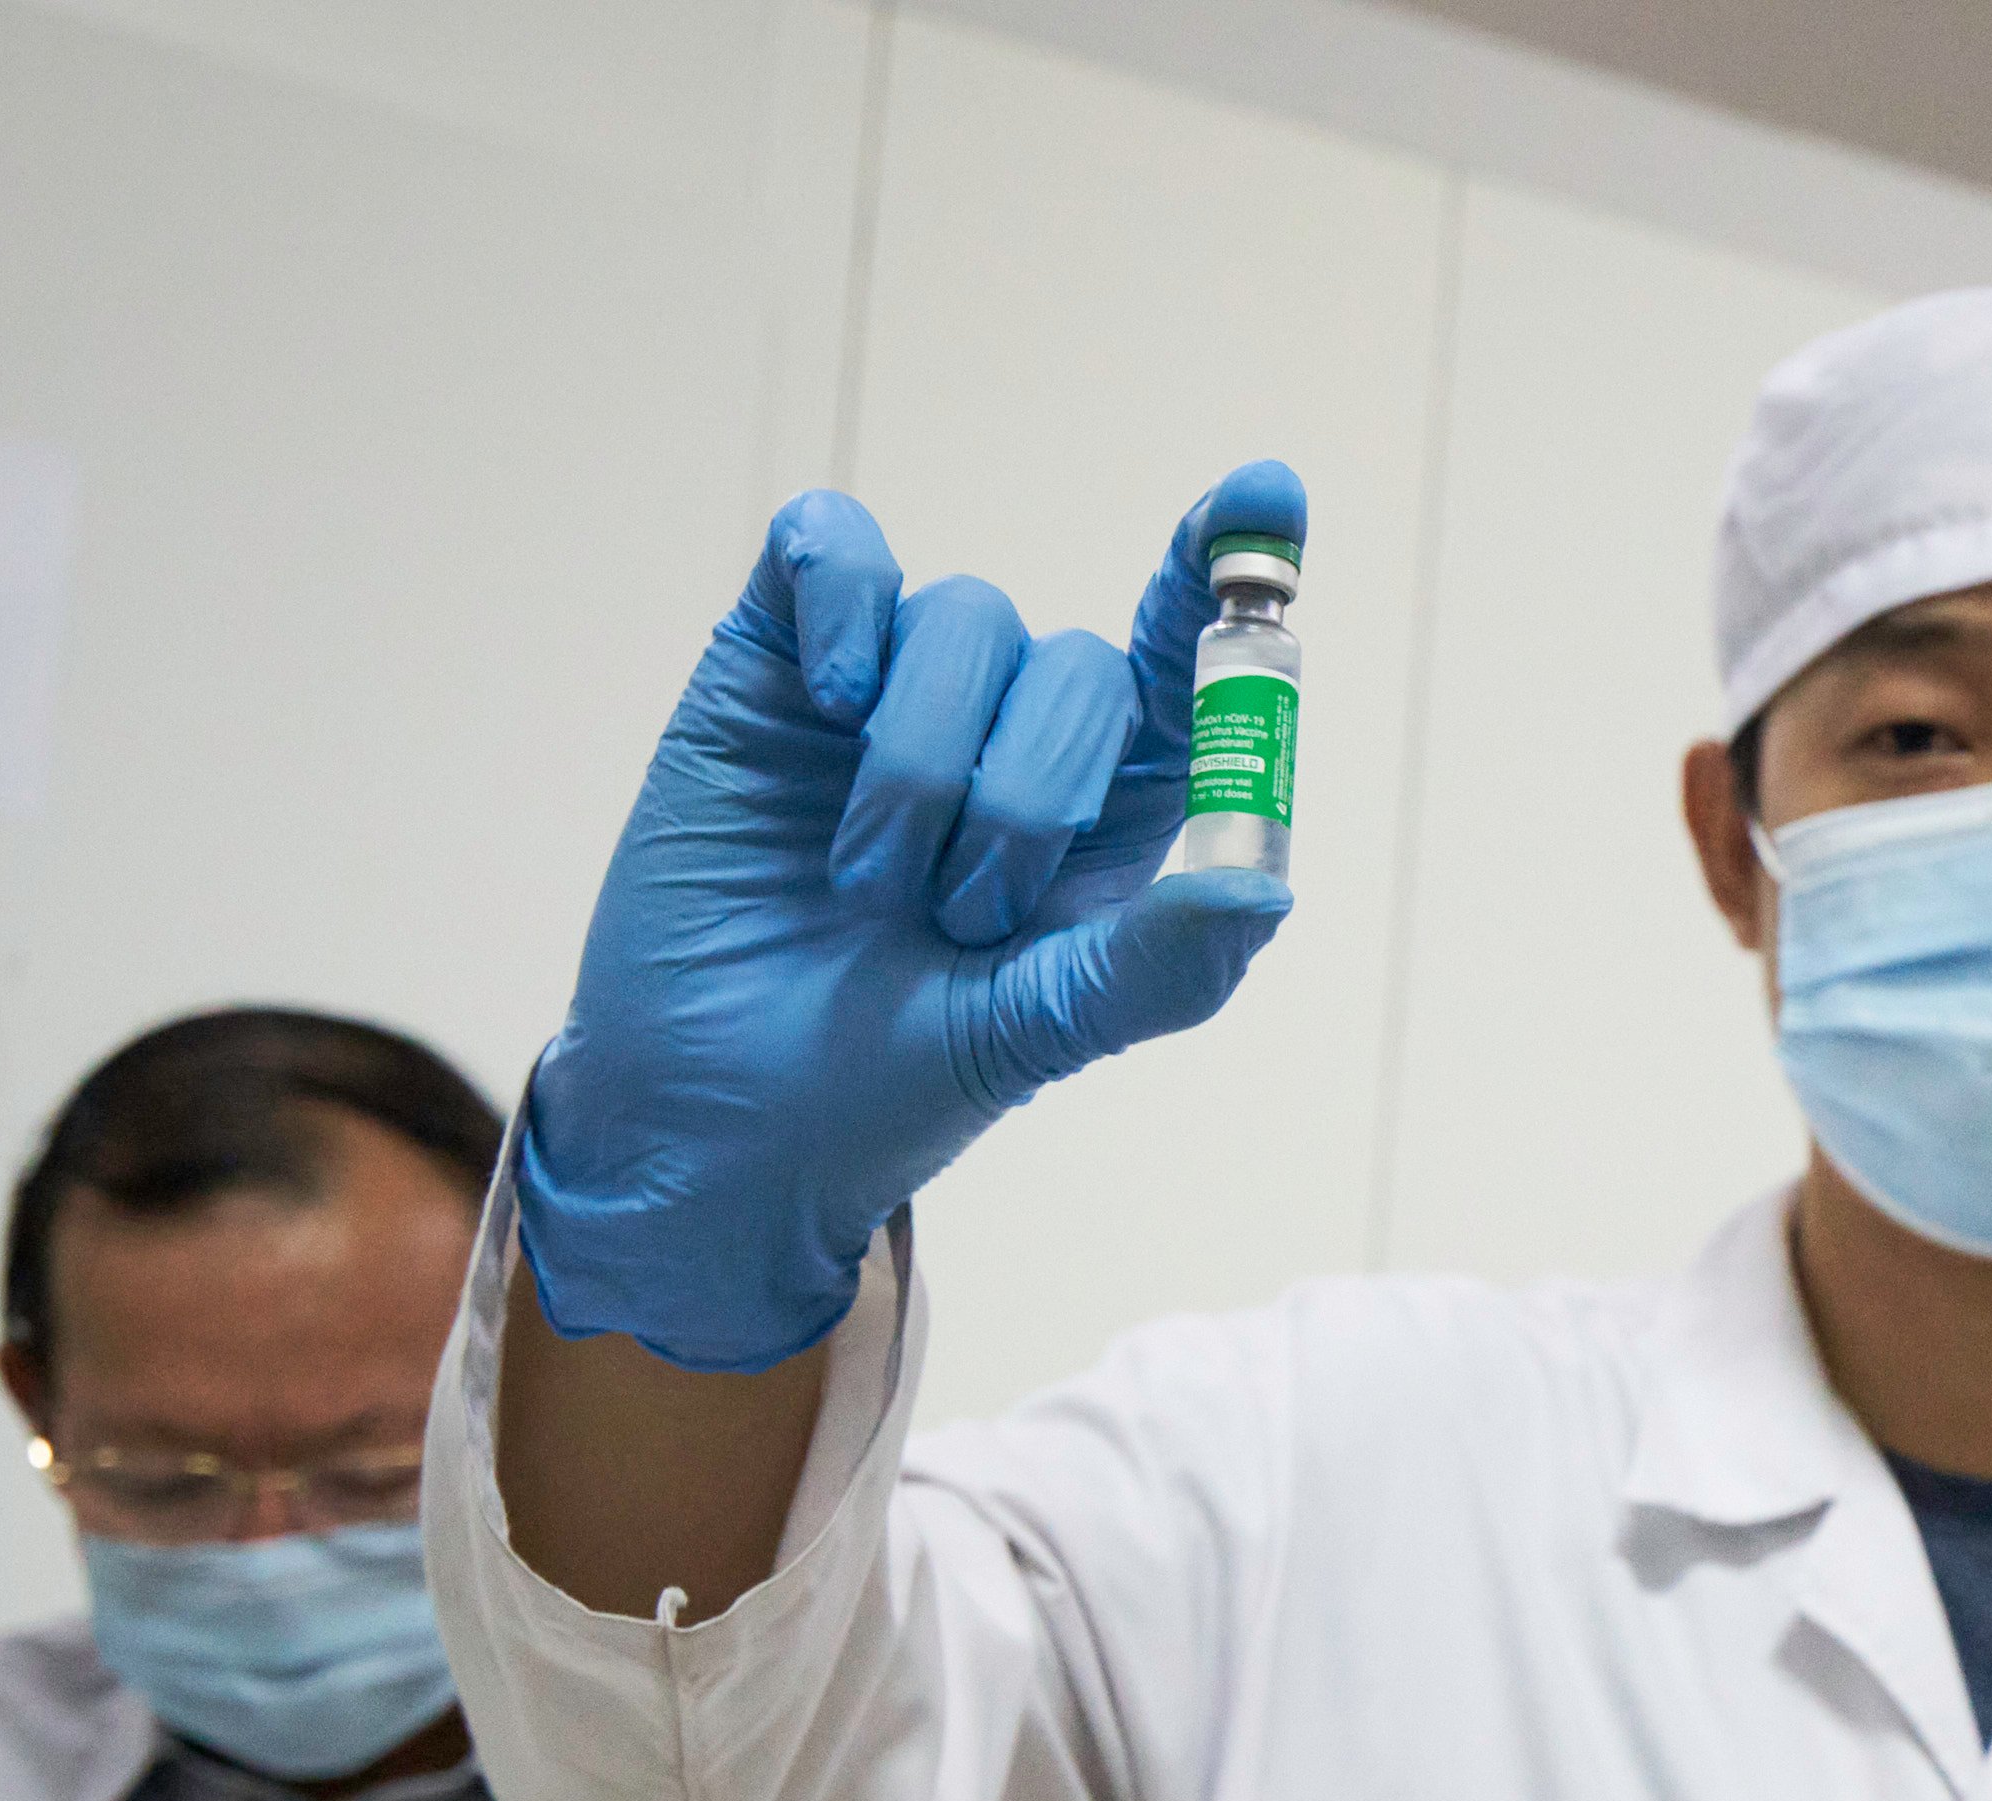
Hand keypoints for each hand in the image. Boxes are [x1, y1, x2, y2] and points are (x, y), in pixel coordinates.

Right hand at [514, 466, 1306, 1372]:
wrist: (724, 1113)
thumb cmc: (897, 1072)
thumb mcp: (1048, 1031)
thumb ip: (1162, 963)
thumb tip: (1267, 886)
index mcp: (1111, 804)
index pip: (1194, 657)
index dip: (1233, 567)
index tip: (1267, 496)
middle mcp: (1014, 724)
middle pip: (1083, 663)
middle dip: (1030, 797)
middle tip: (960, 917)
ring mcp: (894, 684)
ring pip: (965, 617)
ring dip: (928, 762)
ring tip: (874, 886)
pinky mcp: (777, 661)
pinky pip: (832, 548)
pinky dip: (844, 605)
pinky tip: (827, 702)